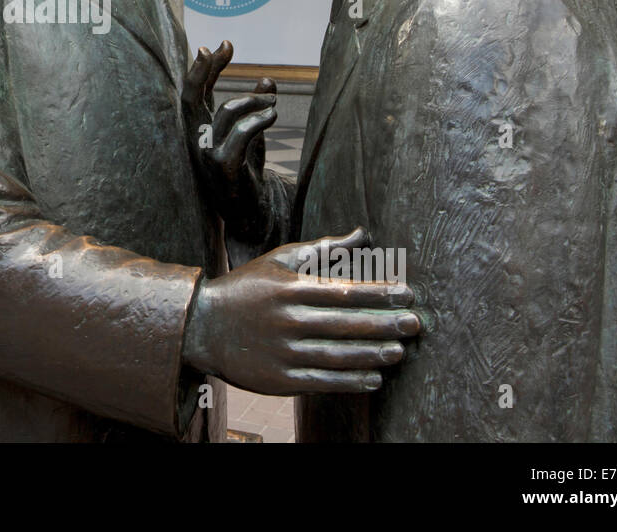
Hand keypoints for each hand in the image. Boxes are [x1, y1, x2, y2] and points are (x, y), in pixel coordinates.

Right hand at [182, 41, 276, 229]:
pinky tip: (272, 116)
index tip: (225, 43)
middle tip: (222, 46)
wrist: (250, 214)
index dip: (207, 66)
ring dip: (254, 100)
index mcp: (200, 130)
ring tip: (273, 104)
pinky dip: (258, 120)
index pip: (197, 92)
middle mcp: (197, 140)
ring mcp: (206, 154)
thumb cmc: (247, 173)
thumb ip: (255, 109)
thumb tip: (267, 79)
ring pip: (226, 111)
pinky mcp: (223, 167)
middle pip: (191, 96)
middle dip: (204, 69)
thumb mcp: (252, 136)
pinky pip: (240, 133)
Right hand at [183, 228, 420, 394]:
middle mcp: (287, 320)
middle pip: (346, 324)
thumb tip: (362, 233)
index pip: (343, 290)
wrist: (201, 326)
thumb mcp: (278, 260)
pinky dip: (350, 381)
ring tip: (399, 351)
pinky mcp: (279, 379)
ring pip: (337, 355)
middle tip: (416, 324)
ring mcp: (283, 352)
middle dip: (385, 324)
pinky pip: (322, 382)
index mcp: (289, 289)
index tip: (408, 294)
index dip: (379, 293)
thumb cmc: (246, 288)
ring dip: (372, 354)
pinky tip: (374, 378)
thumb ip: (322, 249)